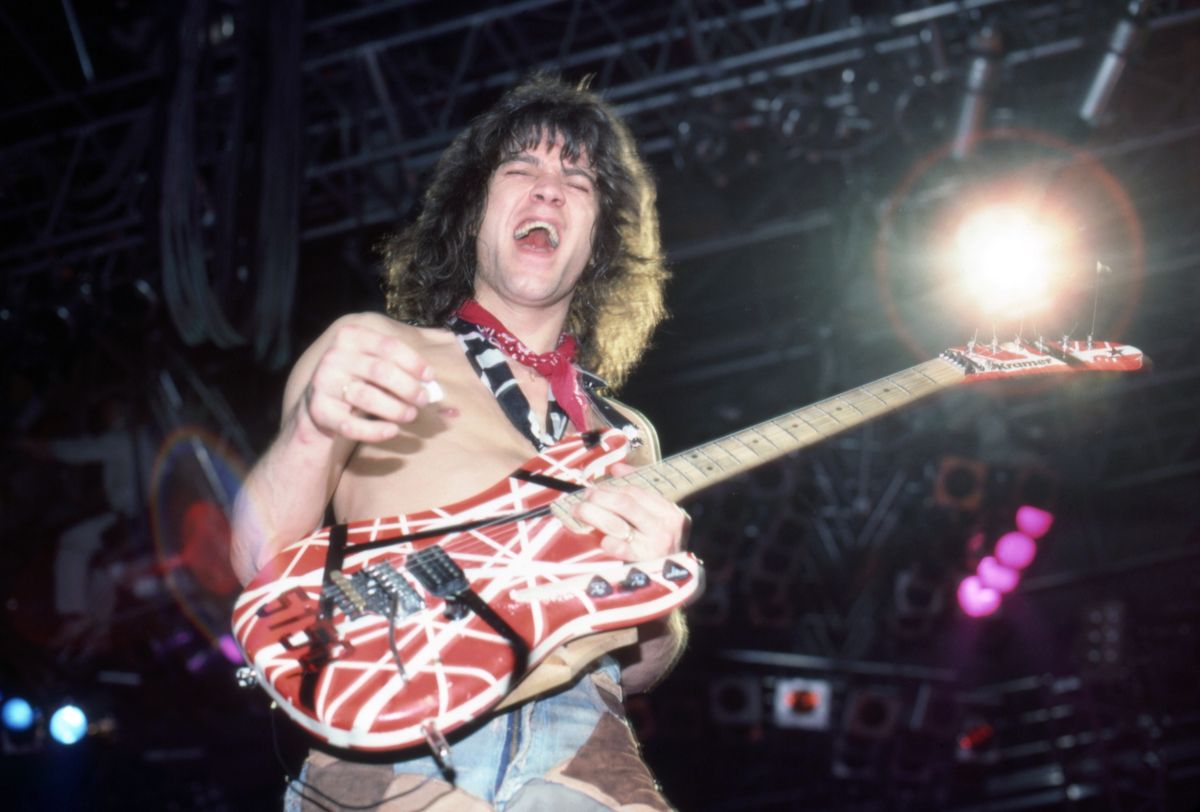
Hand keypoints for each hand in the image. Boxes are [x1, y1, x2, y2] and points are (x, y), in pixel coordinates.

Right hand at [302, 321, 438, 443]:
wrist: (319, 405)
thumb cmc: (357, 381)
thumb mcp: (374, 366)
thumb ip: (401, 370)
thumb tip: (434, 386)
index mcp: (350, 337)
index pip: (388, 345)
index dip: (413, 362)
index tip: (429, 377)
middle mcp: (334, 356)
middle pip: (381, 371)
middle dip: (408, 388)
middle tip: (423, 400)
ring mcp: (323, 383)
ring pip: (367, 397)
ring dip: (396, 409)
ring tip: (411, 415)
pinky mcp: (319, 410)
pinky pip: (351, 424)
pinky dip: (375, 431)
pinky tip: (392, 431)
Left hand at [572, 462, 689, 560]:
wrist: (674, 578)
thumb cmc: (659, 543)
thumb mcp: (657, 516)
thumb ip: (639, 490)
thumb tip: (616, 468)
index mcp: (668, 511)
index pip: (635, 491)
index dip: (610, 487)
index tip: (593, 488)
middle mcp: (664, 526)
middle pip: (625, 504)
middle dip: (599, 497)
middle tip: (583, 498)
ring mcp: (654, 545)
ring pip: (618, 524)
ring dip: (594, 515)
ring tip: (579, 511)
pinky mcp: (644, 563)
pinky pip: (621, 548)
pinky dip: (607, 542)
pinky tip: (600, 539)